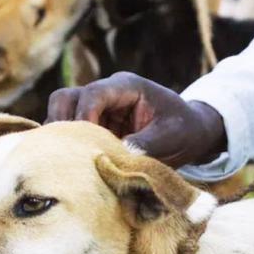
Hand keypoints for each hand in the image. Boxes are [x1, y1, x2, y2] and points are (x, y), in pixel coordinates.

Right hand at [46, 72, 226, 167]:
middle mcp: (107, 94)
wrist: (192, 133)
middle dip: (62, 126)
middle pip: (65, 99)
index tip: (89, 144)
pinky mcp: (96, 128)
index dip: (84, 117)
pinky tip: (77, 167)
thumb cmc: (185, 130)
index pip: (92, 94)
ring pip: (61, 115)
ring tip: (73, 163)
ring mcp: (98, 110)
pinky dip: (70, 148)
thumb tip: (117, 158)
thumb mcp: (170, 138)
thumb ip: (144, 145)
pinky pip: (71, 133)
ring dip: (64, 138)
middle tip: (71, 155)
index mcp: (126, 86)